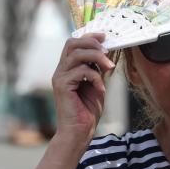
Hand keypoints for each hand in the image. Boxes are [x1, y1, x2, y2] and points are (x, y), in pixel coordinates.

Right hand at [51, 33, 110, 151]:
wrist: (79, 132)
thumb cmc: (87, 111)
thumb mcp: (96, 84)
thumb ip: (97, 69)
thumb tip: (105, 52)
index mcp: (67, 68)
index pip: (74, 43)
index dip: (89, 37)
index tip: (105, 37)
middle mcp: (61, 70)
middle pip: (72, 43)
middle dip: (92, 43)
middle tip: (107, 52)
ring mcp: (59, 77)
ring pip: (77, 54)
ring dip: (97, 57)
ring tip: (109, 67)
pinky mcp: (62, 86)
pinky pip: (82, 71)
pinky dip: (96, 77)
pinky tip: (101, 89)